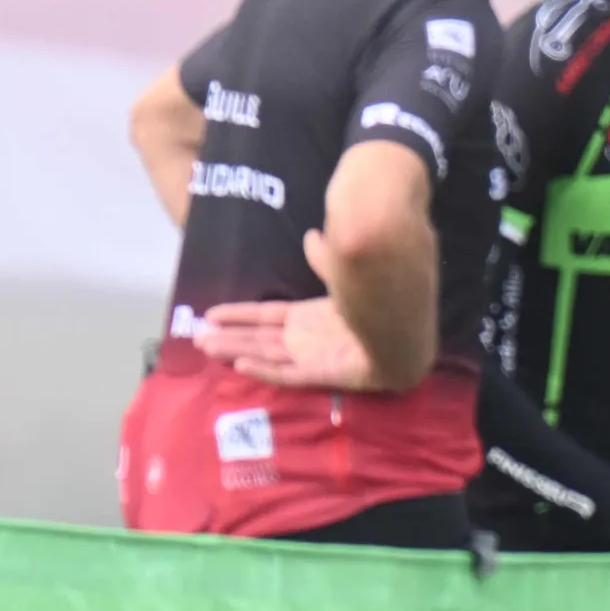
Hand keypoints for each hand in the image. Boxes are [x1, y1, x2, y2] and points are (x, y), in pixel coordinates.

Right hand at [197, 231, 388, 390]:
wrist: (413, 329)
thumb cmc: (384, 300)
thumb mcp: (348, 272)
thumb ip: (327, 259)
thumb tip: (315, 235)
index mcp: (312, 317)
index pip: (266, 317)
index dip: (239, 315)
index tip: (210, 314)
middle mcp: (307, 339)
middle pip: (258, 338)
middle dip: (228, 337)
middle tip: (196, 337)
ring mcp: (313, 358)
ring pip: (266, 354)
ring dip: (236, 350)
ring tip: (207, 347)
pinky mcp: (323, 374)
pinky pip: (288, 374)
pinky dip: (265, 370)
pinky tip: (241, 364)